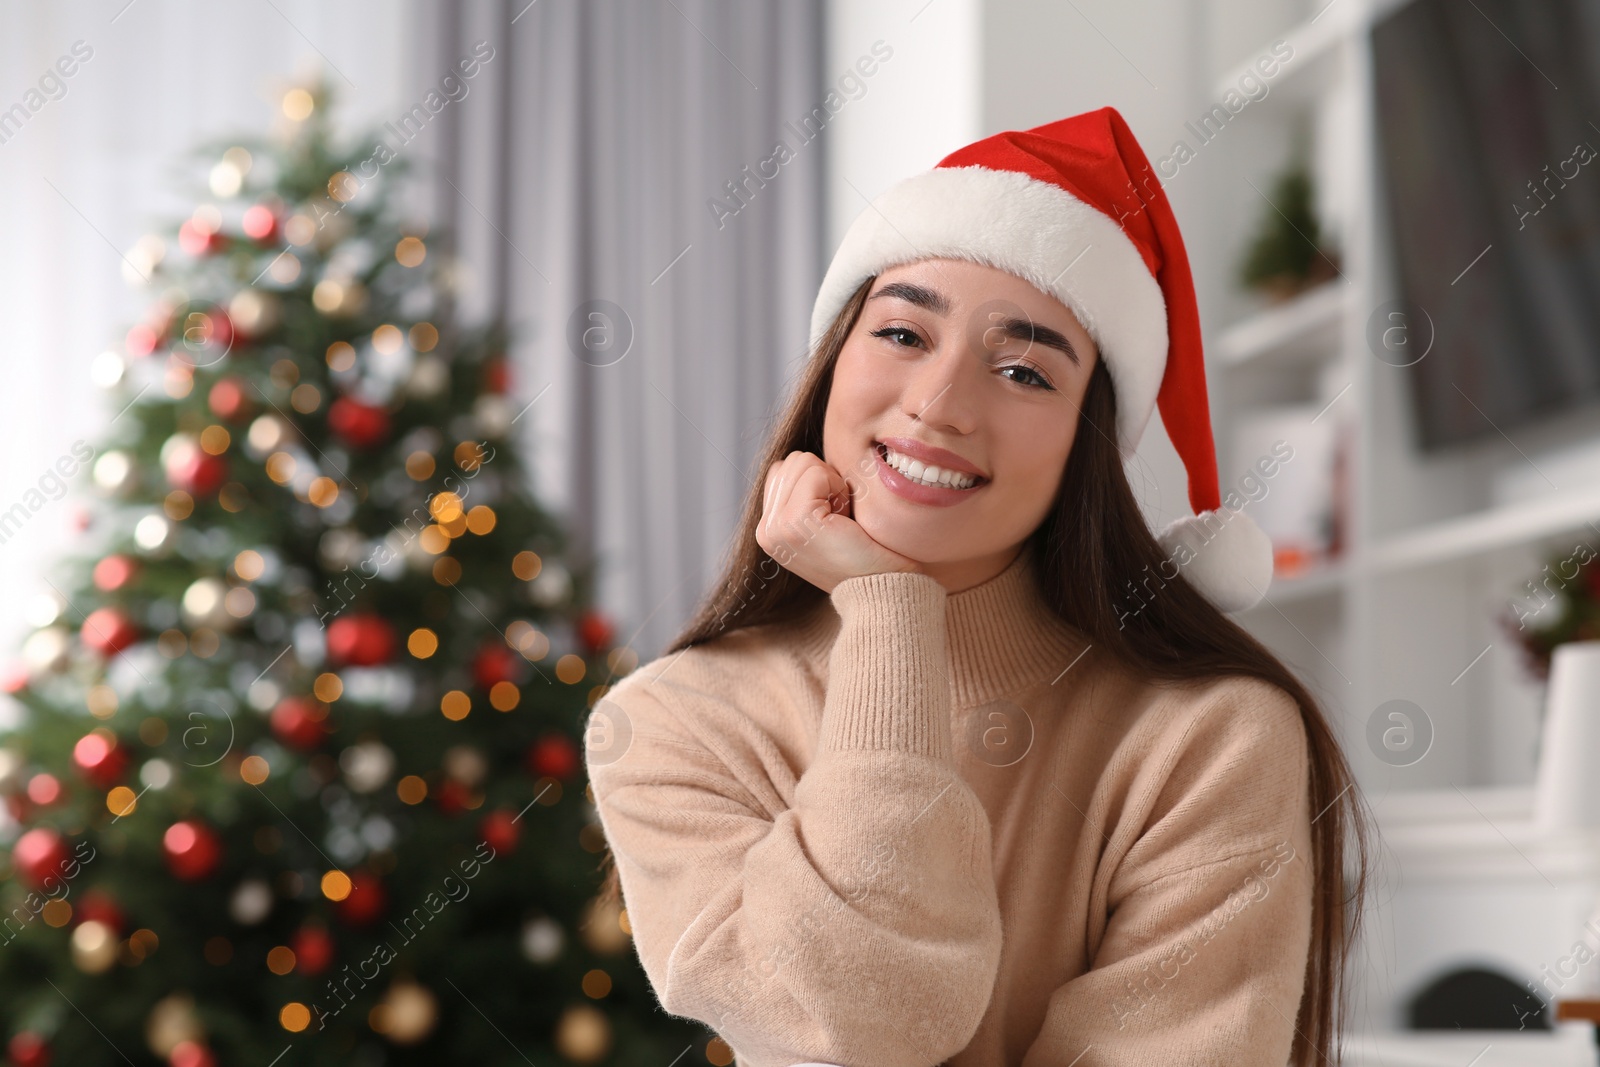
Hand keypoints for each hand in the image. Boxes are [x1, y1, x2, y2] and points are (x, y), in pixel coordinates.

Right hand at [756, 450, 922, 593]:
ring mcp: (776, 528)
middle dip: (825, 480)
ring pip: (802, 461)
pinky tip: (845, 520)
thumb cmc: (870, 554)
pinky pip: (814, 472)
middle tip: (842, 520)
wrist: (885, 591)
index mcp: (771, 529)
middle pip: (793, 460)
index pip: (786, 468)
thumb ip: (806, 494)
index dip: (821, 482)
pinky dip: (837, 488)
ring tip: (843, 521)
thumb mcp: (827, 520)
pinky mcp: (794, 522)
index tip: (837, 518)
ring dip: (832, 483)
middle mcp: (766, 530)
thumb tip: (804, 459)